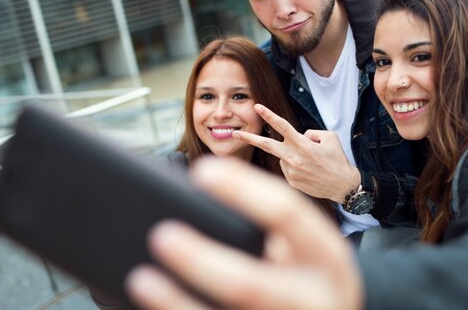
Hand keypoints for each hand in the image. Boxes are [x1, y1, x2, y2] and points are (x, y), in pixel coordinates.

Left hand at [125, 156, 363, 309]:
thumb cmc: (310, 279)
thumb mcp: (313, 251)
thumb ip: (277, 230)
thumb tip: (204, 197)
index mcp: (326, 258)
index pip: (287, 214)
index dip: (243, 189)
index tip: (200, 171)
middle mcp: (311, 299)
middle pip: (250, 285)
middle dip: (201, 261)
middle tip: (162, 234)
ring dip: (176, 303)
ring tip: (141, 278)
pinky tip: (150, 304)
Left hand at [233, 104, 359, 201]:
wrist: (343, 186)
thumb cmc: (337, 160)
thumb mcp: (330, 138)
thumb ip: (311, 133)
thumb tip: (298, 137)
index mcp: (303, 145)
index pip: (282, 126)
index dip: (269, 115)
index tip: (257, 107)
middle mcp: (293, 158)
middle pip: (266, 145)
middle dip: (249, 138)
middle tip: (234, 133)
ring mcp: (291, 171)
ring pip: (283, 156)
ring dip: (292, 155)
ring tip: (311, 163)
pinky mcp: (291, 182)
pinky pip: (288, 168)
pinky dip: (295, 166)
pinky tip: (309, 171)